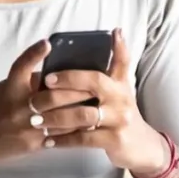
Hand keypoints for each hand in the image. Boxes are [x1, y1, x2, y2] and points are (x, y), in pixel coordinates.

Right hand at [0, 39, 95, 177]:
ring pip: (62, 117)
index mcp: (10, 88)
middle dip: (78, 90)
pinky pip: (60, 136)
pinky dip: (76, 130)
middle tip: (97, 84)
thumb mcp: (5, 88)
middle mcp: (19, 106)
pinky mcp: (33, 144)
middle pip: (54, 95)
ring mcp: (27, 126)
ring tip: (100, 105)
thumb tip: (54, 70)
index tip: (48, 43)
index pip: (21, 66)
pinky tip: (89, 125)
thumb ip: (27, 80)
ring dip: (82, 111)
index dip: (34, 53)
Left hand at [36, 28, 168, 176]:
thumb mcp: (120, 88)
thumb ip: (113, 66)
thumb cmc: (121, 112)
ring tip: (36, 119)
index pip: (120, 61)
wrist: (141, 145)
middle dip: (66, 82)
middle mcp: (121, 97)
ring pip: (83, 114)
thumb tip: (115, 32)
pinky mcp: (115, 139)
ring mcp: (119, 119)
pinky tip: (48, 140)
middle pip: (94, 82)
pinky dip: (63, 140)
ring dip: (56, 117)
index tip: (95, 43)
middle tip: (43, 85)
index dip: (115, 48)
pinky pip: (83, 139)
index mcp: (120, 83)